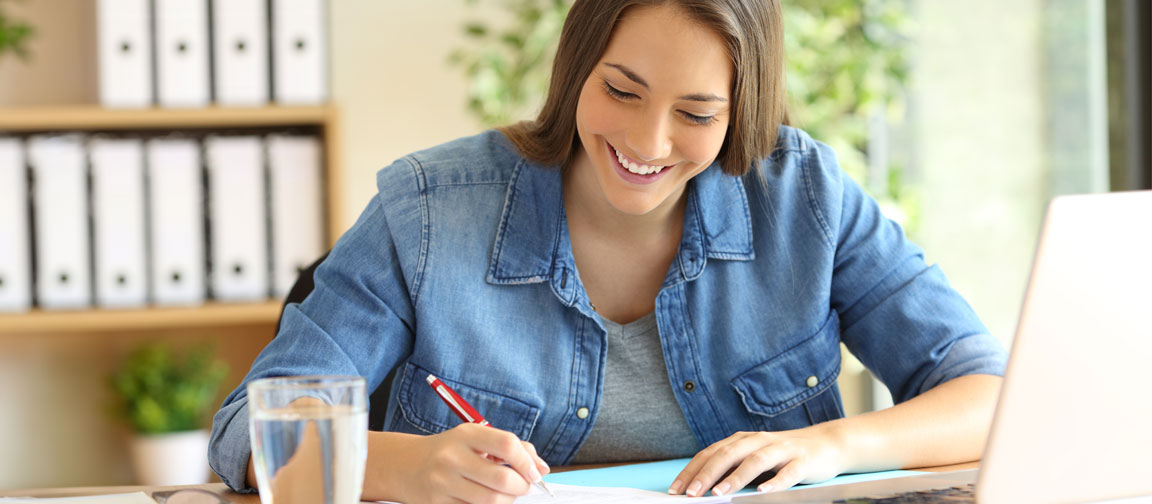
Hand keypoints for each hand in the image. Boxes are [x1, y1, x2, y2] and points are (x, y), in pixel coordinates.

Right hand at [399, 423, 549, 503]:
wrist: (406, 465)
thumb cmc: (452, 451)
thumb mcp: (476, 439)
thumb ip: (511, 447)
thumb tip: (542, 469)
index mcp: (466, 434)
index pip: (507, 445)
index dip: (528, 462)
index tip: (535, 473)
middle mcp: (452, 457)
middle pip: (502, 479)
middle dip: (522, 487)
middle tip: (524, 487)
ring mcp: (442, 482)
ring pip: (492, 501)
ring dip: (508, 501)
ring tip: (506, 494)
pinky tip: (486, 500)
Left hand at [669, 426, 845, 496]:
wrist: (826, 444)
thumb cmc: (782, 455)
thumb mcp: (753, 458)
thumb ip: (730, 469)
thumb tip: (700, 487)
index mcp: (742, 440)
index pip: (710, 454)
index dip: (692, 471)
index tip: (676, 490)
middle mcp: (758, 441)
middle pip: (728, 455)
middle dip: (707, 474)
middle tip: (691, 493)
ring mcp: (781, 450)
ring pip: (755, 461)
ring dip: (736, 477)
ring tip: (720, 492)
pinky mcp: (802, 461)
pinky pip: (788, 472)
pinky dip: (775, 483)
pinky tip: (763, 492)